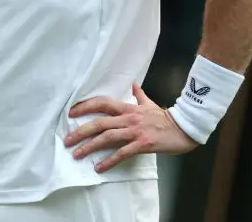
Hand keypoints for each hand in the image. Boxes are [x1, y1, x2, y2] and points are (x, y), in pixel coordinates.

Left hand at [63, 83, 196, 172]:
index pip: (102, 103)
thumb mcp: (149, 103)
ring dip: (90, 146)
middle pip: (99, 122)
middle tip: (67, 140)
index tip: (71, 113)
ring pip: (107, 137)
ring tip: (77, 154)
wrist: (184, 128)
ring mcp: (135, 131)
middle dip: (81, 131)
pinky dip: (109, 160)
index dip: (85, 107)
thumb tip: (133, 84)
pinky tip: (99, 167)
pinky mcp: (142, 144)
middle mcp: (128, 118)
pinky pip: (122, 153)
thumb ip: (138, 95)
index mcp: (128, 108)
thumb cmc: (165, 117)